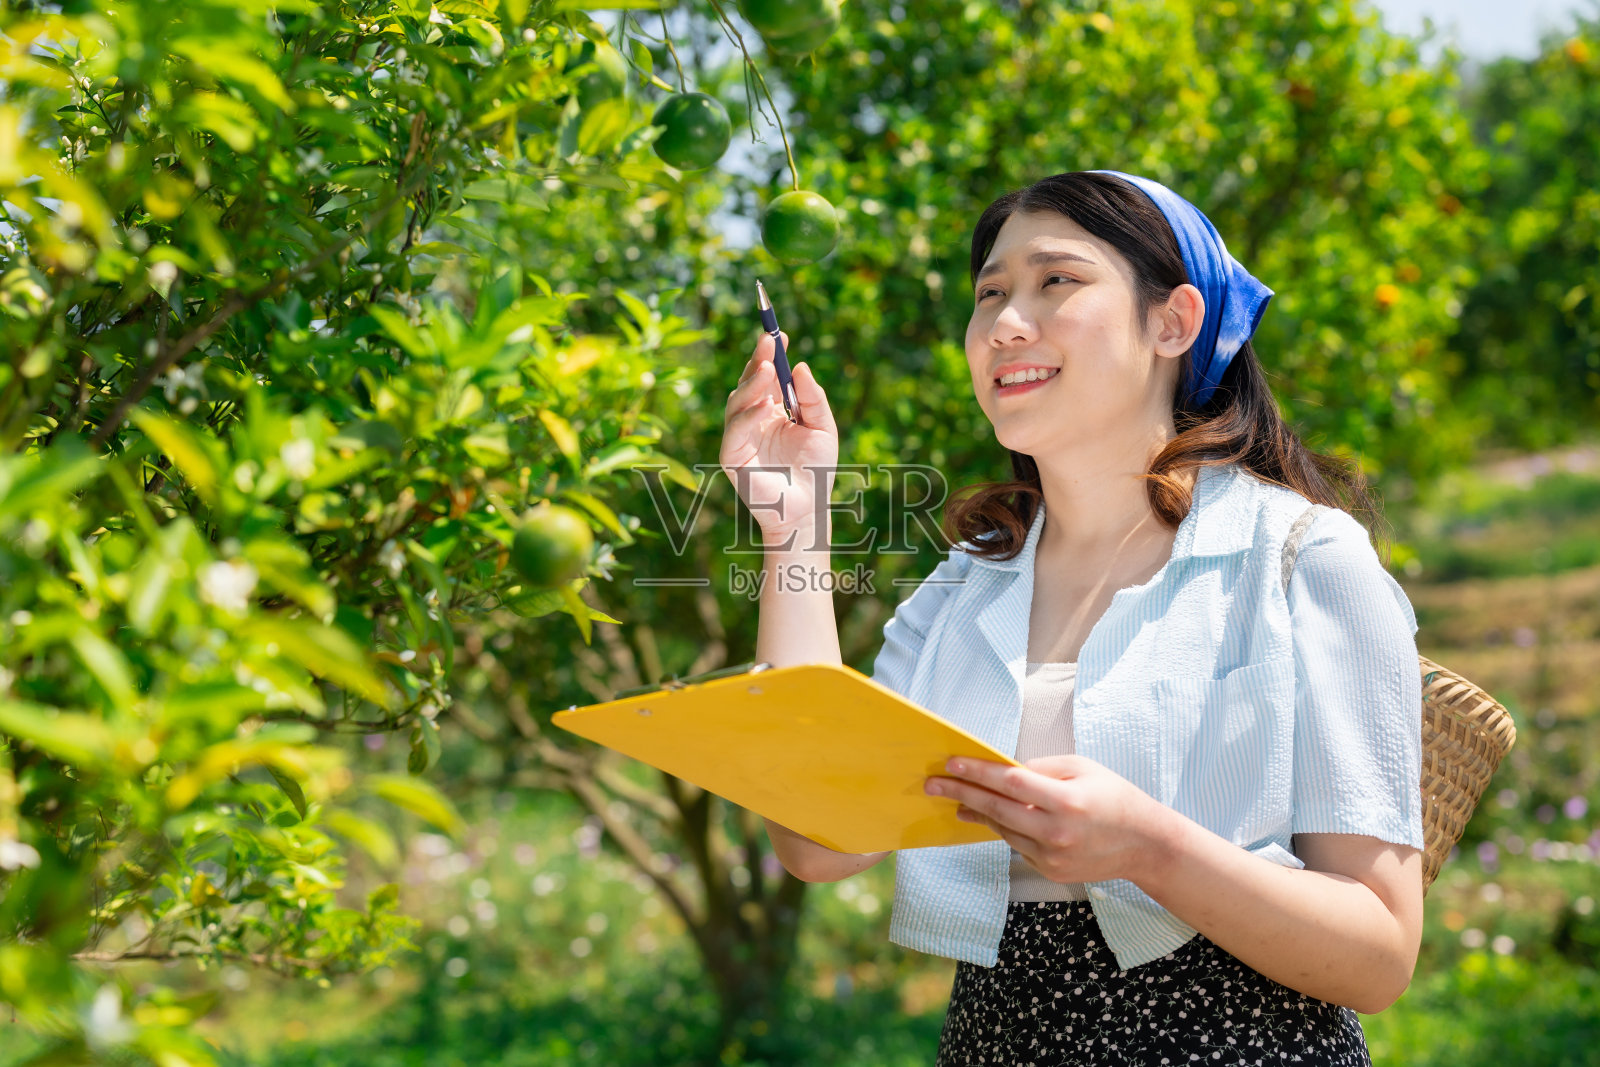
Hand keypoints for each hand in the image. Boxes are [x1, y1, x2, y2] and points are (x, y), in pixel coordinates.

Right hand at [719, 330, 839, 543]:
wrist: (808, 507)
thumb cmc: (816, 470)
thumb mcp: (823, 428)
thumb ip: (813, 399)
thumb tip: (801, 366)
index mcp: (773, 409)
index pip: (767, 376)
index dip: (771, 354)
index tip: (780, 334)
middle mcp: (753, 418)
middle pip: (749, 382)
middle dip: (758, 360)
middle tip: (769, 341)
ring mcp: (739, 435)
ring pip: (737, 401)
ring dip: (752, 382)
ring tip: (768, 367)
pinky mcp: (731, 455)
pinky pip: (735, 429)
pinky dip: (747, 414)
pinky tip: (764, 405)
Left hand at [924, 755, 1174, 886]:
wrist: (1144, 845)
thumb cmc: (1113, 797)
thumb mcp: (1082, 769)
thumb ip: (1040, 769)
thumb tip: (1001, 769)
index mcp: (1066, 801)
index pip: (1011, 783)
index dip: (978, 772)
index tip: (952, 763)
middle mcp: (1056, 832)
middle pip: (997, 809)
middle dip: (961, 794)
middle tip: (932, 783)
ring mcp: (1051, 856)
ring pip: (1002, 829)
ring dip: (976, 812)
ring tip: (954, 798)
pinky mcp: (1049, 870)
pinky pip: (1016, 844)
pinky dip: (1002, 828)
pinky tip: (985, 816)